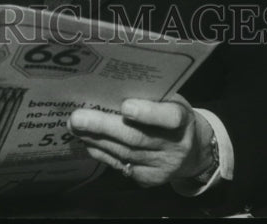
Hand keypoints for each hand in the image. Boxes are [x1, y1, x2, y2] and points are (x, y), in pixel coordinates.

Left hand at [69, 94, 214, 187]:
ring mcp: (162, 167)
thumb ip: (146, 95)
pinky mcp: (149, 180)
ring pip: (124, 154)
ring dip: (95, 139)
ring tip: (74, 126)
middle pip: (136, 138)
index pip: (169, 117)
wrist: (191, 149)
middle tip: (77, 118)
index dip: (147, 113)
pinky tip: (87, 141)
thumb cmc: (170, 112)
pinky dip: (101, 152)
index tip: (125, 106)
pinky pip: (120, 166)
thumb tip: (106, 86)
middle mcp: (175, 147)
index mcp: (183, 119)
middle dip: (103, 127)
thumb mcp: (168, 99)